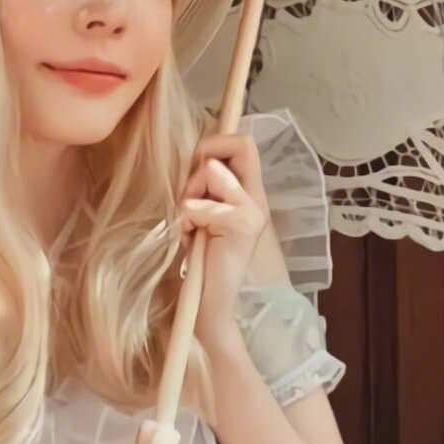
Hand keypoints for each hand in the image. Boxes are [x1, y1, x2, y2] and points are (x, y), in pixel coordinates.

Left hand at [177, 130, 270, 348]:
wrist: (209, 302)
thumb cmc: (200, 259)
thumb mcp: (201, 214)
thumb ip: (203, 186)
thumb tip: (193, 157)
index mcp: (249, 193)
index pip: (245, 143)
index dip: (217, 141)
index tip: (195, 165)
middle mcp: (257, 198)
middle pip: (241, 144)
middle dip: (204, 159)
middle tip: (190, 197)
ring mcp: (252, 211)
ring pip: (212, 170)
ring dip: (189, 194)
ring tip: (189, 223)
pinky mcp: (241, 226)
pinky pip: (200, 204)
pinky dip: (186, 219)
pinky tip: (189, 239)